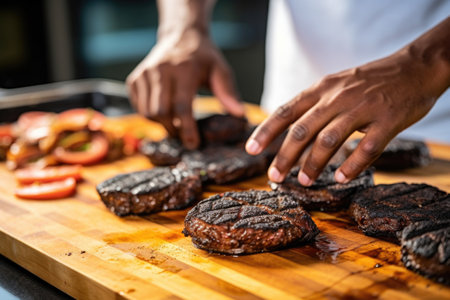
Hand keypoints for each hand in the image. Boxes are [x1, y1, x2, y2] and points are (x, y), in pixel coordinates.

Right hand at [126, 30, 243, 148]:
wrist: (180, 36)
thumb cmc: (203, 57)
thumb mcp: (220, 69)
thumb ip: (228, 91)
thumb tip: (238, 113)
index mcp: (183, 69)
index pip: (182, 107)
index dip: (187, 129)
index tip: (193, 144)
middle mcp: (160, 70)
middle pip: (161, 113)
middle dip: (172, 130)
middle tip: (184, 136)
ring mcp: (144, 74)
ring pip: (147, 112)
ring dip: (161, 124)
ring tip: (175, 123)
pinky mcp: (135, 79)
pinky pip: (139, 107)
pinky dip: (150, 115)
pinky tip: (164, 111)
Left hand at [246, 47, 447, 184]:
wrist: (414, 67)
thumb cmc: (368, 81)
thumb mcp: (335, 84)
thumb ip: (313, 105)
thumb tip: (288, 132)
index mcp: (321, 89)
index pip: (286, 111)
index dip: (266, 131)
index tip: (250, 150)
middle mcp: (337, 98)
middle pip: (302, 130)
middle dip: (284, 156)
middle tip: (274, 176)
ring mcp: (362, 109)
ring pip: (329, 140)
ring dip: (313, 164)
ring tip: (304, 181)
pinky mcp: (388, 121)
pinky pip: (367, 148)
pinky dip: (352, 166)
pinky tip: (341, 179)